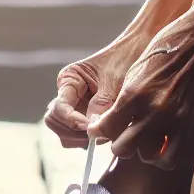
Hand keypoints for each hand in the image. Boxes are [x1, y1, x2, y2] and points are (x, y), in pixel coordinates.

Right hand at [45, 32, 148, 148]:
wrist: (139, 53)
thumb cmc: (125, 60)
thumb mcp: (114, 81)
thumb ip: (102, 104)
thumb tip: (91, 129)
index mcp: (69, 79)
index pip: (59, 106)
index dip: (71, 120)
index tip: (89, 127)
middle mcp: (68, 94)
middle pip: (54, 121)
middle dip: (71, 132)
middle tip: (95, 135)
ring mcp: (76, 107)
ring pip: (63, 132)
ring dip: (79, 138)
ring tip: (102, 135)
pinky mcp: (86, 118)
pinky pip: (78, 135)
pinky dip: (87, 139)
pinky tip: (104, 135)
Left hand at [88, 0, 193, 169]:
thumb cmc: (172, 44)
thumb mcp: (140, 67)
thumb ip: (127, 96)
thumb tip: (114, 116)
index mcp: (134, 93)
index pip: (106, 129)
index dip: (100, 131)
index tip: (101, 128)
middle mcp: (153, 111)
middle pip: (123, 149)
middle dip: (120, 144)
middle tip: (123, 135)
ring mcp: (175, 120)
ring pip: (148, 157)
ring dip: (143, 151)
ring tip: (145, 140)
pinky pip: (174, 156)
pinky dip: (165, 156)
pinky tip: (163, 144)